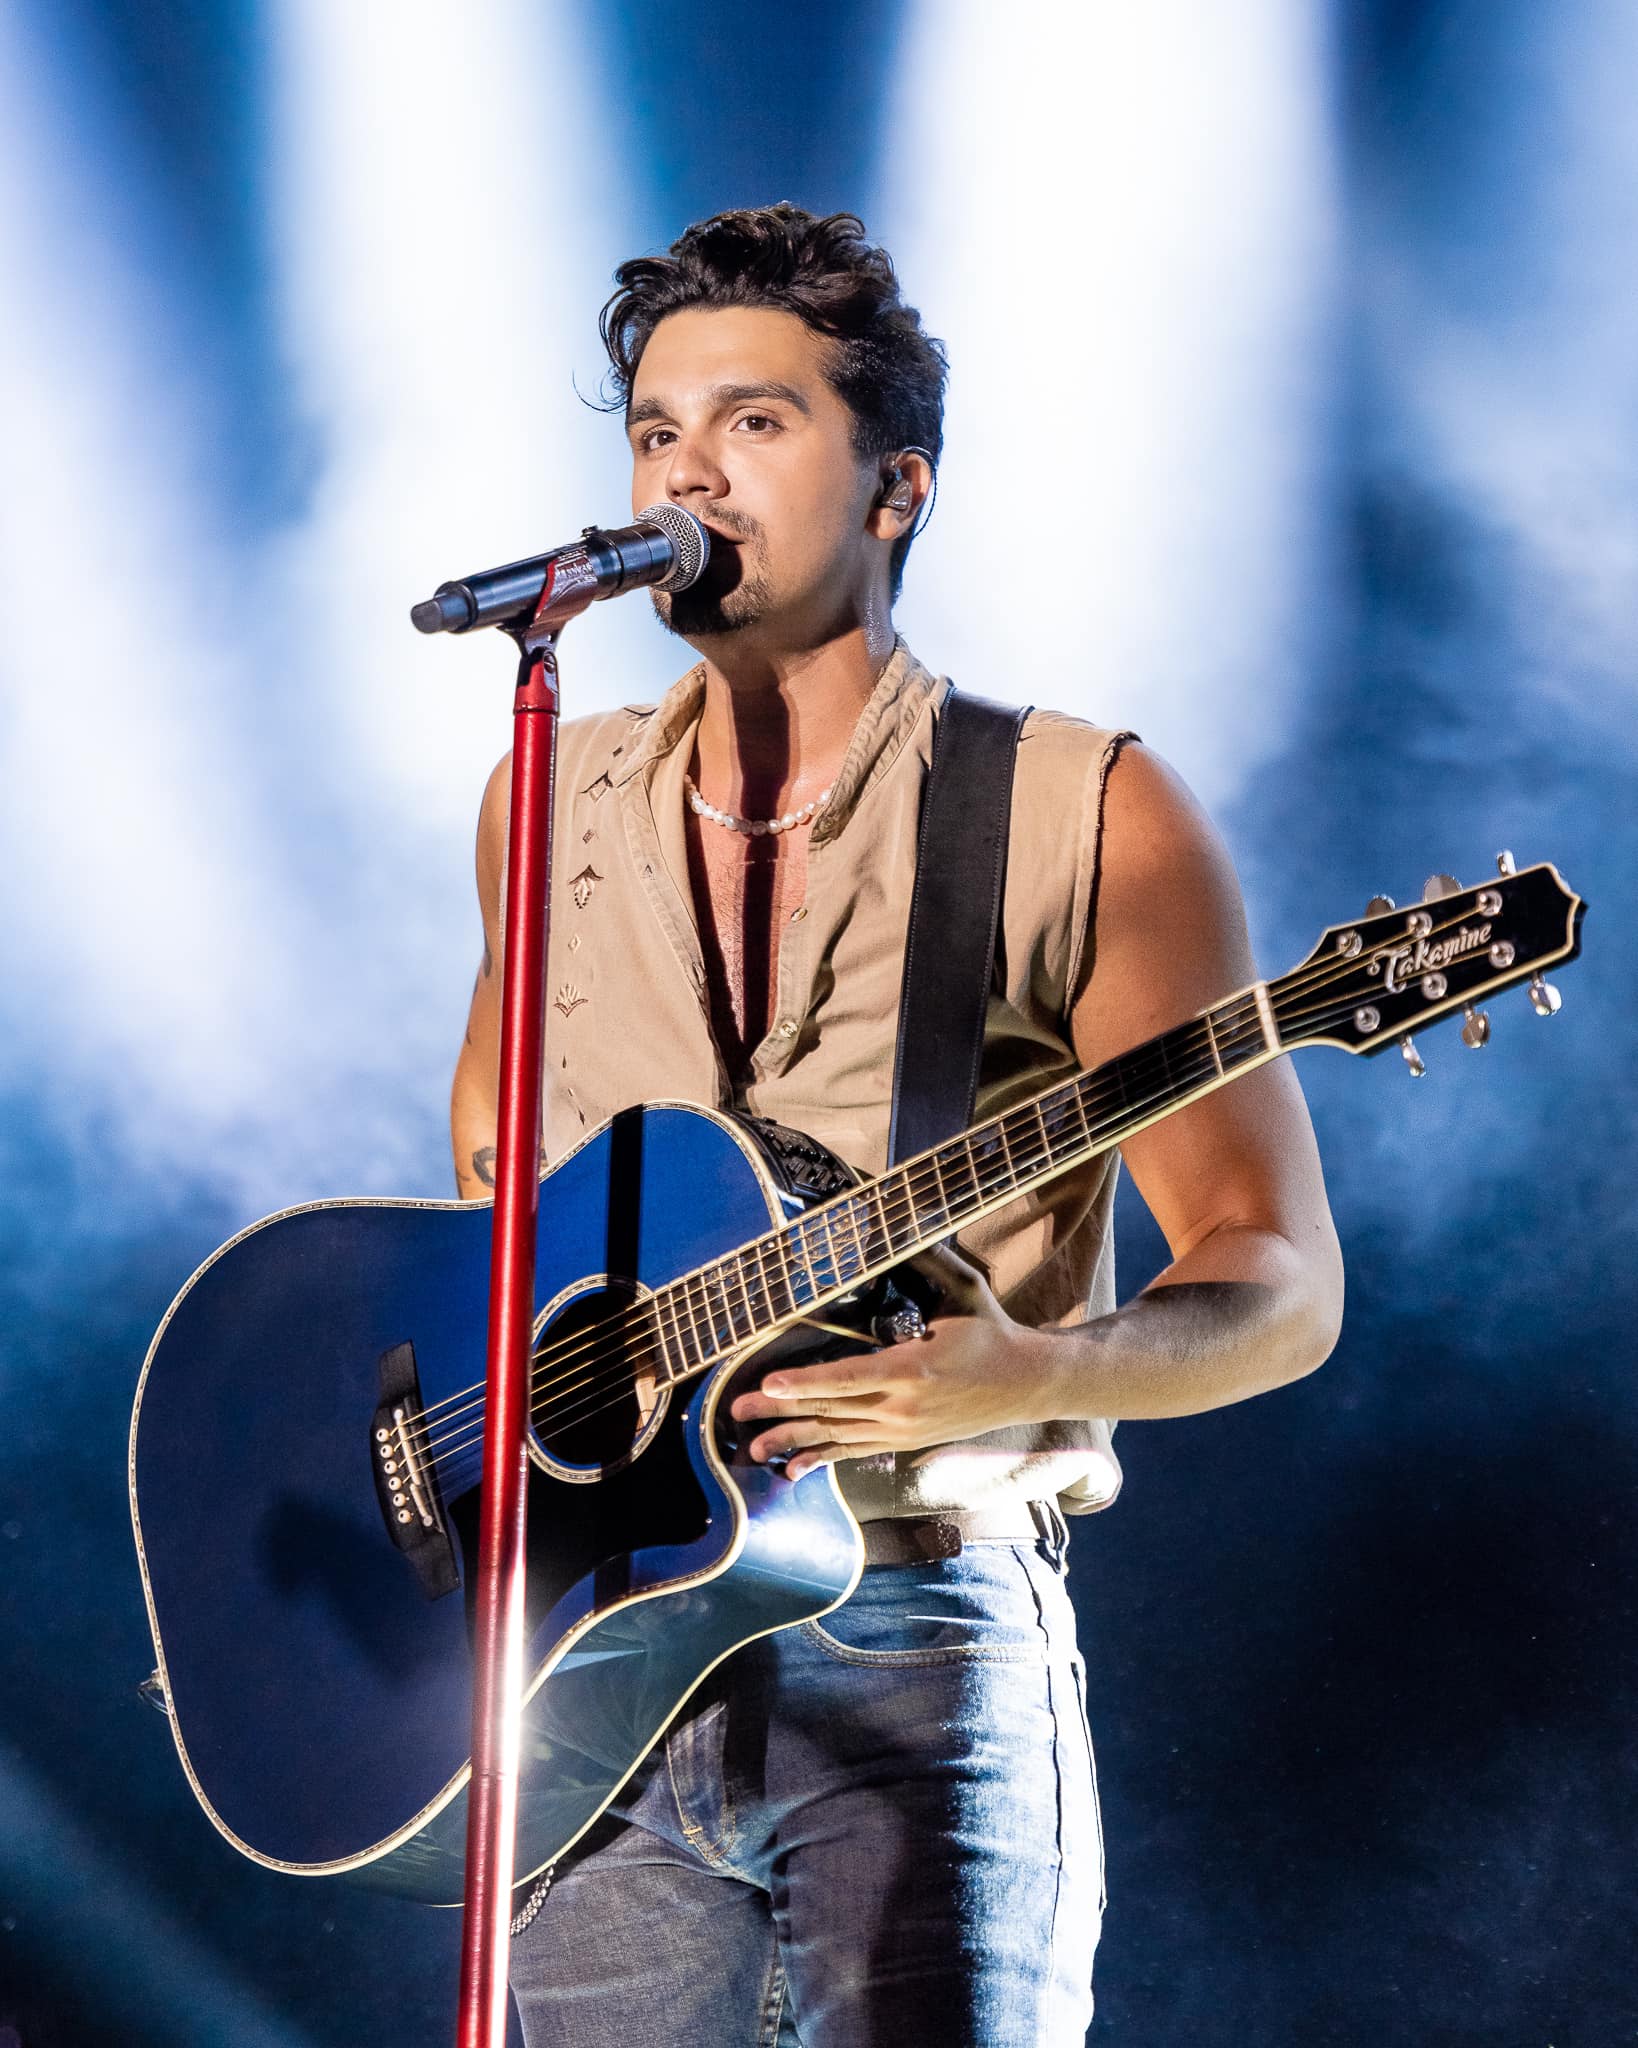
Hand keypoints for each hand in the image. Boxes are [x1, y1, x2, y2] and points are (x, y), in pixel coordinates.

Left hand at [728, 1242, 1060, 1480]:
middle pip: (831, 1410)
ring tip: (750, 1451)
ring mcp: (902, 1430)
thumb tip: (895, 1227)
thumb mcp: (965, 1289)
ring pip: (836, 1436)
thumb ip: (928, 1259)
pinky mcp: (904, 1441)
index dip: (805, 1382)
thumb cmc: (991, 1330)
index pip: (847, 1378)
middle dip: (780, 1411)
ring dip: (791, 1442)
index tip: (768, 1384)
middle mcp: (903, 1406)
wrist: (1025, 1383)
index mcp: (913, 1367)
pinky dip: (821, 1459)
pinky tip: (791, 1470)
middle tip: (736, 1411)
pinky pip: (854, 1452)